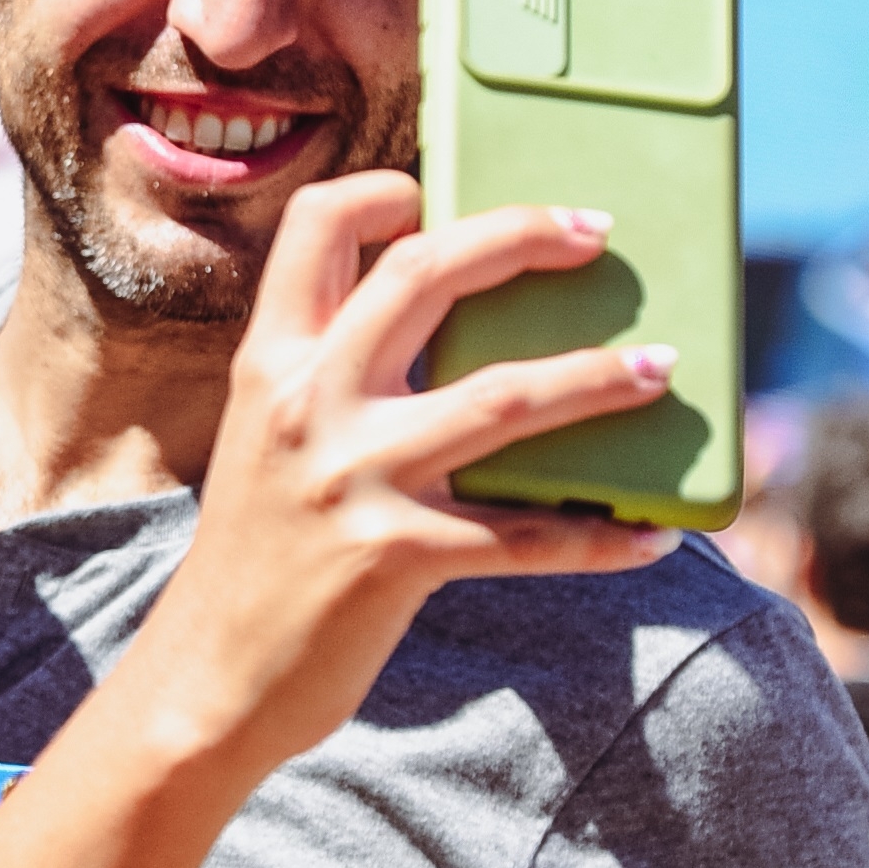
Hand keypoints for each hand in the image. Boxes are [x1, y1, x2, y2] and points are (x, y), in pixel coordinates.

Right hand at [154, 174, 675, 775]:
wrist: (208, 674)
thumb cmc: (256, 552)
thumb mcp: (267, 439)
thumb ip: (328, 378)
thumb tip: (446, 335)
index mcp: (270, 360)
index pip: (320, 226)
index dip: (388, 193)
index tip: (443, 195)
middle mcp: (307, 399)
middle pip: (424, 274)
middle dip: (521, 236)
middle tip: (593, 232)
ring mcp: (352, 476)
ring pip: (500, 398)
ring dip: (594, 378)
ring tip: (660, 370)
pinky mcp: (394, 556)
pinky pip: (522, 536)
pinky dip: (597, 535)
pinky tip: (648, 534)